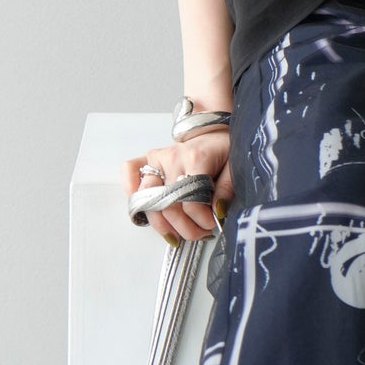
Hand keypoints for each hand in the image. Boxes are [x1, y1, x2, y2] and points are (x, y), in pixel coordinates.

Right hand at [121, 128, 233, 245]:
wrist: (215, 131)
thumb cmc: (224, 149)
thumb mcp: (234, 167)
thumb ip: (226, 189)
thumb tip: (216, 212)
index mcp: (196, 159)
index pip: (190, 201)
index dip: (201, 220)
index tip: (211, 225)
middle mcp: (173, 158)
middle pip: (168, 204)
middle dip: (183, 227)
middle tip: (198, 233)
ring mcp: (159, 158)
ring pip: (147, 198)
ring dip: (160, 223)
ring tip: (175, 233)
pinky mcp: (150, 158)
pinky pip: (130, 170)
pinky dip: (130, 188)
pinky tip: (144, 208)